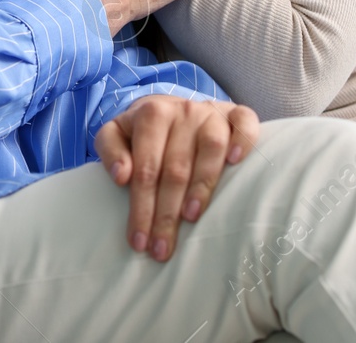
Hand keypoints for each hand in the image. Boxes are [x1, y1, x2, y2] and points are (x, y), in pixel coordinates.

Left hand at [95, 95, 259, 261]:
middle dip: (167, 213)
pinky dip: (243, 140)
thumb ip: (110, 150)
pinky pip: (245, 123)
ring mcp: (212, 112)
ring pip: (211, 149)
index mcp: (152, 113)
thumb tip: (122, 176)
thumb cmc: (142, 132)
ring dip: (202, 185)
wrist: (171, 106)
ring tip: (191, 218)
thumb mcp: (116, 134)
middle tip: (161, 249)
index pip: (146, 167)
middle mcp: (183, 111)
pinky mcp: (235, 113)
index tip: (139, 241)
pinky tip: (236, 162)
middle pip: (176, 167)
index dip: (142, 206)